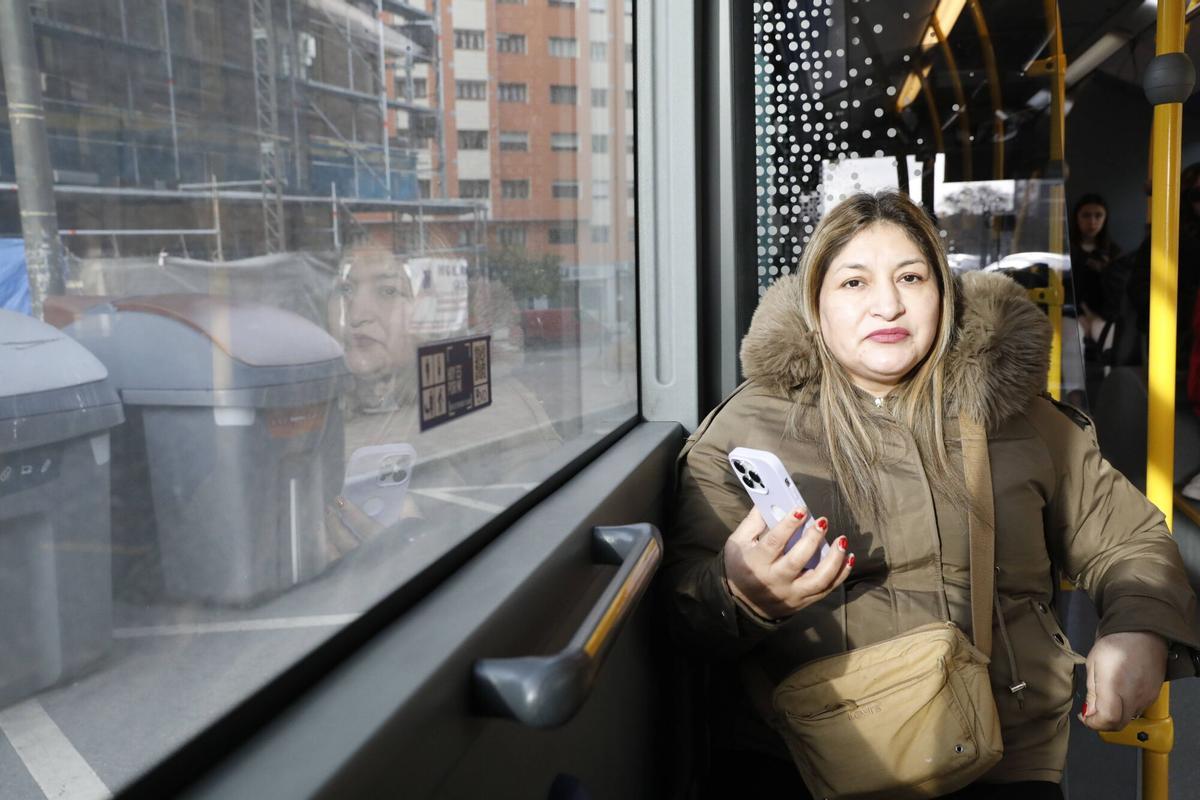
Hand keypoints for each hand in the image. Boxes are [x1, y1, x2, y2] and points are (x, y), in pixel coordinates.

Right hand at [723, 506, 852, 620]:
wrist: (742, 604)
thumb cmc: (740, 567)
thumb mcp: (738, 543)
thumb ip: (753, 522)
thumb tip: (770, 499)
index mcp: (756, 563)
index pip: (774, 542)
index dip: (788, 525)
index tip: (801, 509)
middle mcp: (775, 580)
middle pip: (797, 561)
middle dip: (813, 539)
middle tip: (823, 522)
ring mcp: (791, 593)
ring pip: (818, 580)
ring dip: (834, 560)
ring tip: (842, 540)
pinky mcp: (804, 601)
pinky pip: (827, 589)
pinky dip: (841, 574)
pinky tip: (848, 557)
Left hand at [1078, 631, 1167, 730]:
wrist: (1143, 634)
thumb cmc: (1115, 644)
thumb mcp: (1094, 664)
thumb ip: (1092, 692)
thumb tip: (1089, 713)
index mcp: (1115, 685)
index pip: (1108, 719)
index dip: (1093, 724)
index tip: (1083, 717)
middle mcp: (1134, 695)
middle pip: (1118, 724)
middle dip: (1102, 723)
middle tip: (1091, 714)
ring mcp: (1146, 697)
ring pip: (1128, 719)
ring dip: (1114, 717)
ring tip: (1103, 703)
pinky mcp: (1153, 696)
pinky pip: (1138, 710)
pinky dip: (1125, 710)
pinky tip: (1118, 697)